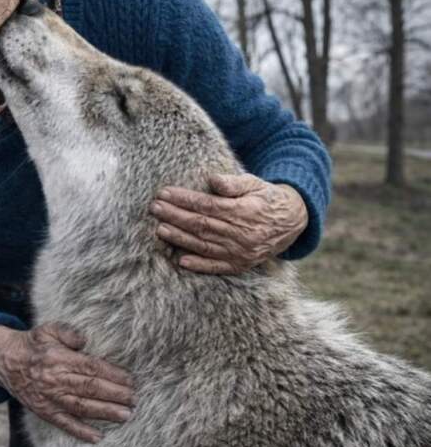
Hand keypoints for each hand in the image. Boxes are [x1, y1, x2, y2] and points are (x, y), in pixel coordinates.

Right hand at [0, 323, 134, 443]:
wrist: (4, 360)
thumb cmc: (32, 343)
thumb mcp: (48, 329)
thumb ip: (68, 332)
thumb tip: (85, 341)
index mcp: (58, 358)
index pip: (91, 367)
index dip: (112, 374)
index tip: (130, 379)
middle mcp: (55, 379)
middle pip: (90, 388)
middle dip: (115, 394)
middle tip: (135, 399)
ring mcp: (49, 397)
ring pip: (81, 407)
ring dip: (105, 412)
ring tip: (126, 415)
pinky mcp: (44, 410)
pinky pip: (64, 423)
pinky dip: (80, 431)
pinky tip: (97, 436)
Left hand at [149, 173, 307, 274]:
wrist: (292, 221)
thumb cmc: (266, 198)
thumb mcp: (254, 183)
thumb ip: (233, 183)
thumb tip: (213, 179)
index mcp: (244, 212)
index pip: (207, 206)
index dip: (184, 200)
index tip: (164, 193)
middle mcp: (242, 234)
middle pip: (201, 225)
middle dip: (175, 216)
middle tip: (154, 208)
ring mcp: (241, 252)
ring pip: (204, 245)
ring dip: (180, 238)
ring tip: (160, 229)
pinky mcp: (241, 264)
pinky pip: (217, 266)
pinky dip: (199, 265)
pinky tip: (181, 260)